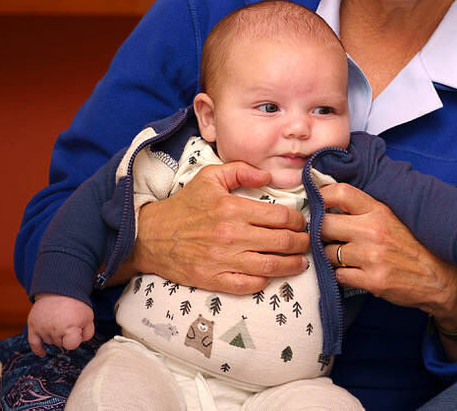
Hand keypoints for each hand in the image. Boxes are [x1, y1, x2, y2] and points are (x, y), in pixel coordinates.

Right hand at [26, 293, 93, 355]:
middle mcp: (54, 329)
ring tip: (58, 322)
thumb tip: (80, 341)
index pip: (71, 345)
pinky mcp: (33, 325)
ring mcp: (42, 327)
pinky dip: (37, 349)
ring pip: (49, 341)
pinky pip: (33, 343)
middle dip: (65, 336)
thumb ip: (87, 332)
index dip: (75, 340)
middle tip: (67, 322)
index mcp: (70, 327)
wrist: (59, 289)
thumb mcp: (88, 317)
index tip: (76, 332)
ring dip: (54, 336)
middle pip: (60, 343)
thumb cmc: (76, 304)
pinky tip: (42, 353)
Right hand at [128, 161, 310, 293]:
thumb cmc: (183, 205)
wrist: (149, 236)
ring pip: (270, 266)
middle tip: (308, 243)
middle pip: (281, 242)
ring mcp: (222, 260)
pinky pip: (248, 285)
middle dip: (302, 243)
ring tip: (301, 262)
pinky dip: (265, 281)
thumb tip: (268, 176)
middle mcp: (231, 235)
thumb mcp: (210, 177)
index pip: (281, 217)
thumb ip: (241, 170)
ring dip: (292, 265)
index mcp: (233, 209)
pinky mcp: (212, 280)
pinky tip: (272, 275)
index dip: (298, 221)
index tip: (302, 223)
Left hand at [320, 182, 456, 324]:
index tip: (315, 204)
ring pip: (327, 253)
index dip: (320, 197)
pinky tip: (354, 272)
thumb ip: (365, 211)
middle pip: (324, 225)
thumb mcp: (392, 219)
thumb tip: (329, 203)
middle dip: (319, 232)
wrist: (440, 278)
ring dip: (330, 257)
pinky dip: (341, 276)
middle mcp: (373, 230)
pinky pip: (338, 276)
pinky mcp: (372, 281)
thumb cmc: (413, 246)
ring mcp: (372, 256)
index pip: (340, 193)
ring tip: (344, 258)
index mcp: (379, 211)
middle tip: (324, 237)